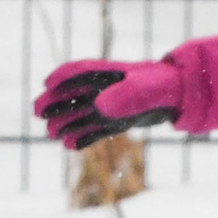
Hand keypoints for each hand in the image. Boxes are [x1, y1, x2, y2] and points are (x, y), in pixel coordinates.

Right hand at [35, 59, 181, 148]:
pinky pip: (95, 130)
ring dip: (64, 123)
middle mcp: (103, 90)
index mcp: (107, 74)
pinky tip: (70, 145)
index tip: (48, 84)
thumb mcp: (146, 88)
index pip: (79, 71)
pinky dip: (83, 137)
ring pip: (80, 115)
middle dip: (54, 103)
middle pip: (71, 95)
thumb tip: (100, 108)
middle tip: (38, 113)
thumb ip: (125, 95)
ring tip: (50, 133)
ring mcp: (109, 106)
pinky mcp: (116, 122)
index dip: (62, 77)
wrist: (179, 98)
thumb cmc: (162, 86)